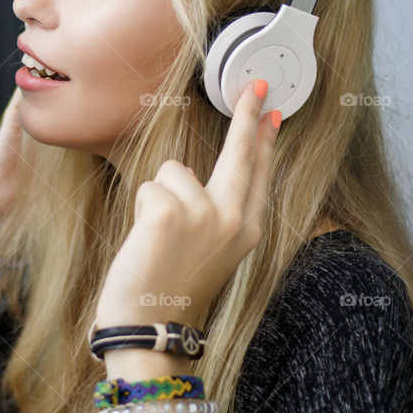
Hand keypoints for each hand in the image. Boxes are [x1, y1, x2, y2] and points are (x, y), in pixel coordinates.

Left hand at [94, 79, 280, 329]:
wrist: (149, 325)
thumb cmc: (169, 287)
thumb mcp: (208, 250)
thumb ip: (212, 211)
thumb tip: (195, 173)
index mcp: (246, 229)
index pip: (259, 172)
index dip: (264, 139)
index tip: (272, 111)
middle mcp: (233, 219)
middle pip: (239, 154)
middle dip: (248, 118)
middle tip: (255, 87)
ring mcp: (204, 214)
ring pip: (173, 171)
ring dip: (157, 196)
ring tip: (157, 238)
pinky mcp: (169, 213)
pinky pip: (149, 186)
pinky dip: (140, 208)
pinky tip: (145, 240)